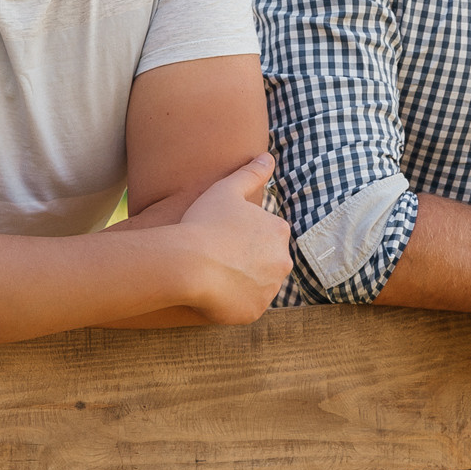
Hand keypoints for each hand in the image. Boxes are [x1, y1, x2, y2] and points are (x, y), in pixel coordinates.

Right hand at [176, 154, 292, 324]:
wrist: (187, 263)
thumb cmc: (204, 223)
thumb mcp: (226, 189)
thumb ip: (250, 173)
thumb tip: (268, 157)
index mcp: (279, 231)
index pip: (267, 234)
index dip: (244, 234)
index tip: (223, 235)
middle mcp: (283, 262)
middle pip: (266, 261)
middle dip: (248, 259)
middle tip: (218, 256)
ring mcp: (270, 290)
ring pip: (258, 285)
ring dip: (242, 281)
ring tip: (214, 273)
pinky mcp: (254, 312)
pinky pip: (246, 307)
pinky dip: (234, 302)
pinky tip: (214, 292)